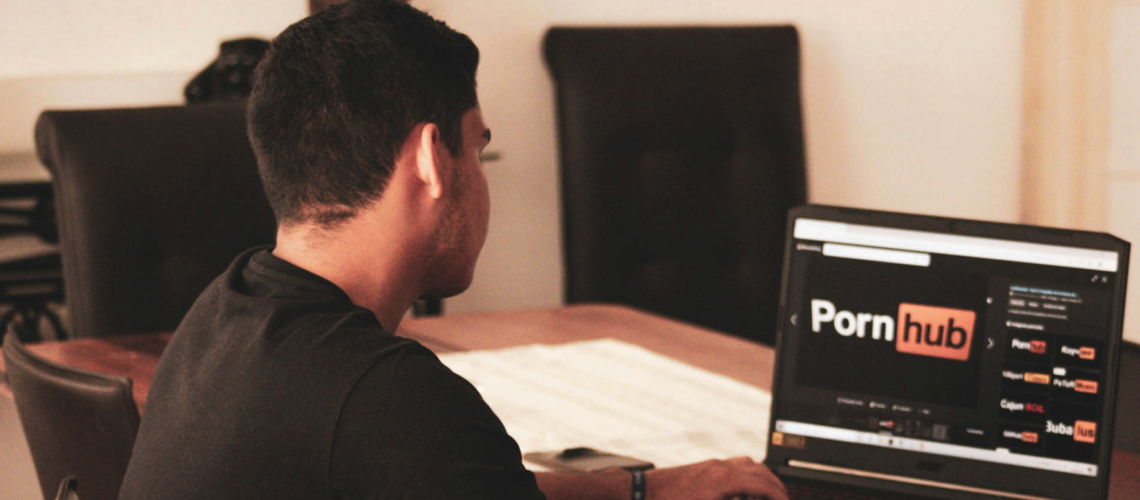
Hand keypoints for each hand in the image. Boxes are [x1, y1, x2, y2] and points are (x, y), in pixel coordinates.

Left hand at [644, 457, 787, 499]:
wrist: (641, 493)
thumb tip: (750, 499)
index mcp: (723, 480)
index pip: (763, 485)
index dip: (778, 496)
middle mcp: (719, 468)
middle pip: (758, 471)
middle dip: (774, 486)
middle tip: (782, 499)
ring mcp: (710, 465)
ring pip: (746, 464)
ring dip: (760, 478)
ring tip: (767, 494)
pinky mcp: (702, 468)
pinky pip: (732, 465)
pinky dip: (745, 475)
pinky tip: (742, 491)